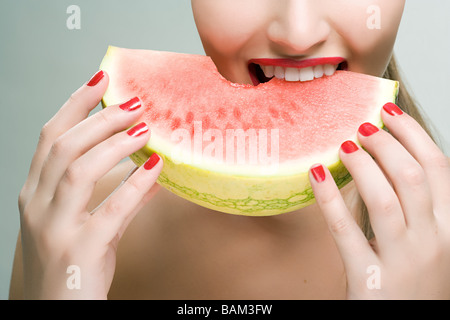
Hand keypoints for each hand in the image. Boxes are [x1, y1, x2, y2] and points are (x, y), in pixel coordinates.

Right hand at [18, 70, 162, 298]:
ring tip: (144, 129)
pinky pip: (111, 210)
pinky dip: (135, 185)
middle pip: (64, 147)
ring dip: (113, 144)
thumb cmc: (72, 266)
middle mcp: (37, 206)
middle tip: (134, 104)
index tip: (101, 81)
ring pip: (79, 171)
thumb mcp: (87, 224)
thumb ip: (115, 196)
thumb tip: (149, 169)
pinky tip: (155, 168)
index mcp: (35, 194)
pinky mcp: (79, 250)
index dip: (74, 105)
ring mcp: (55, 229)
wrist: (58, 313)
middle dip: (99, 119)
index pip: (50, 138)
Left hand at [309, 102, 449, 298]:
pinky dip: (329, 198)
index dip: (413, 133)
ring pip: (383, 199)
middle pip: (411, 176)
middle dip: (385, 143)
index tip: (388, 112)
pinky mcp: (370, 279)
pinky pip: (345, 230)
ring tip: (343, 146)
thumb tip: (378, 160)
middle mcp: (433, 241)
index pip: (437, 168)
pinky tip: (315, 175)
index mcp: (449, 227)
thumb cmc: (412, 280)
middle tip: (361, 128)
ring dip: (361, 165)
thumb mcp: (425, 241)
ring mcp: (403, 261)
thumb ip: (411, 205)